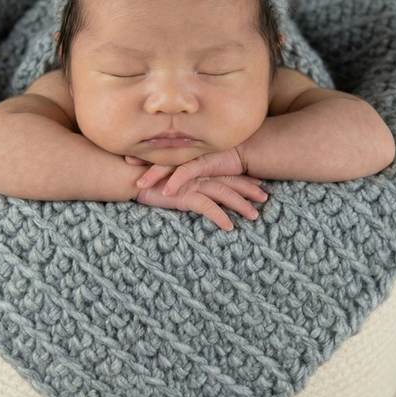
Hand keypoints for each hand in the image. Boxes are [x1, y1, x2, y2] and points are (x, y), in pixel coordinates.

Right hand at [126, 155, 264, 230]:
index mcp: (198, 170)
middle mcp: (198, 175)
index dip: (244, 179)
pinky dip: (219, 216)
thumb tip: (196, 192)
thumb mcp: (171, 181)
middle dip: (250, 190)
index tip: (259, 185)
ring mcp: (192, 184)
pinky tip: (229, 226)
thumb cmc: (148, 179)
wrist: (130, 177)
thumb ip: (185, 183)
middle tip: (265, 198)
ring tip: (254, 216)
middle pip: (230, 182)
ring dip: (240, 205)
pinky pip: (206, 207)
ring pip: (224, 194)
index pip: (225, 174)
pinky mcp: (183, 195)